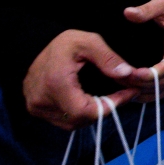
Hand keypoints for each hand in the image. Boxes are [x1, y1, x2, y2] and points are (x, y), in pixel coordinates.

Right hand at [24, 30, 140, 129]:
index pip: (85, 111)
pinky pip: (63, 120)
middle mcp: (42, 100)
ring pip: (72, 123)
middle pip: (81, 119)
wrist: (34, 44)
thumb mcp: (89, 42)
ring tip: (107, 96)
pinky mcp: (35, 109)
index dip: (110, 105)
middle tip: (121, 94)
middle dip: (104, 109)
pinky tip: (88, 99)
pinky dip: (79, 114)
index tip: (129, 93)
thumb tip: (127, 74)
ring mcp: (36, 107)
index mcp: (55, 82)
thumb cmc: (65, 43)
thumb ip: (109, 58)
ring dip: (92, 113)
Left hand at [123, 0, 163, 98]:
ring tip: (126, 90)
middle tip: (121, 82)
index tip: (131, 75)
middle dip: (144, 84)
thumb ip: (146, 9)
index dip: (151, 74)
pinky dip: (154, 93)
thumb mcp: (163, 3)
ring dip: (147, 91)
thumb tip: (128, 13)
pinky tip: (138, 94)